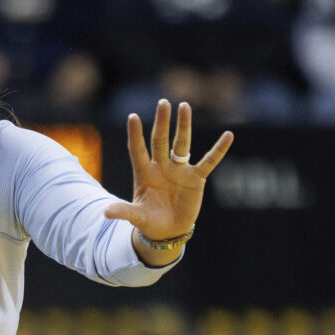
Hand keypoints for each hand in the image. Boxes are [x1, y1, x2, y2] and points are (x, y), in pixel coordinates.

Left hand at [102, 99, 233, 252]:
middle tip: (163, 103)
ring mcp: (179, 170)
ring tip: (184, 106)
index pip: (138, 149)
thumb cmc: (149, 221)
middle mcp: (161, 166)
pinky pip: (209, 161)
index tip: (133, 116)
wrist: (168, 231)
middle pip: (160, 140)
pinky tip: (228, 135)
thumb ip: (124, 212)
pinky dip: (219, 149)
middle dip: (162, 122)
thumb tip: (106, 212)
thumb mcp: (136, 216)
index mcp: (144, 173)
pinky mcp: (196, 178)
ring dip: (183, 126)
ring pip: (181, 143)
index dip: (135, 134)